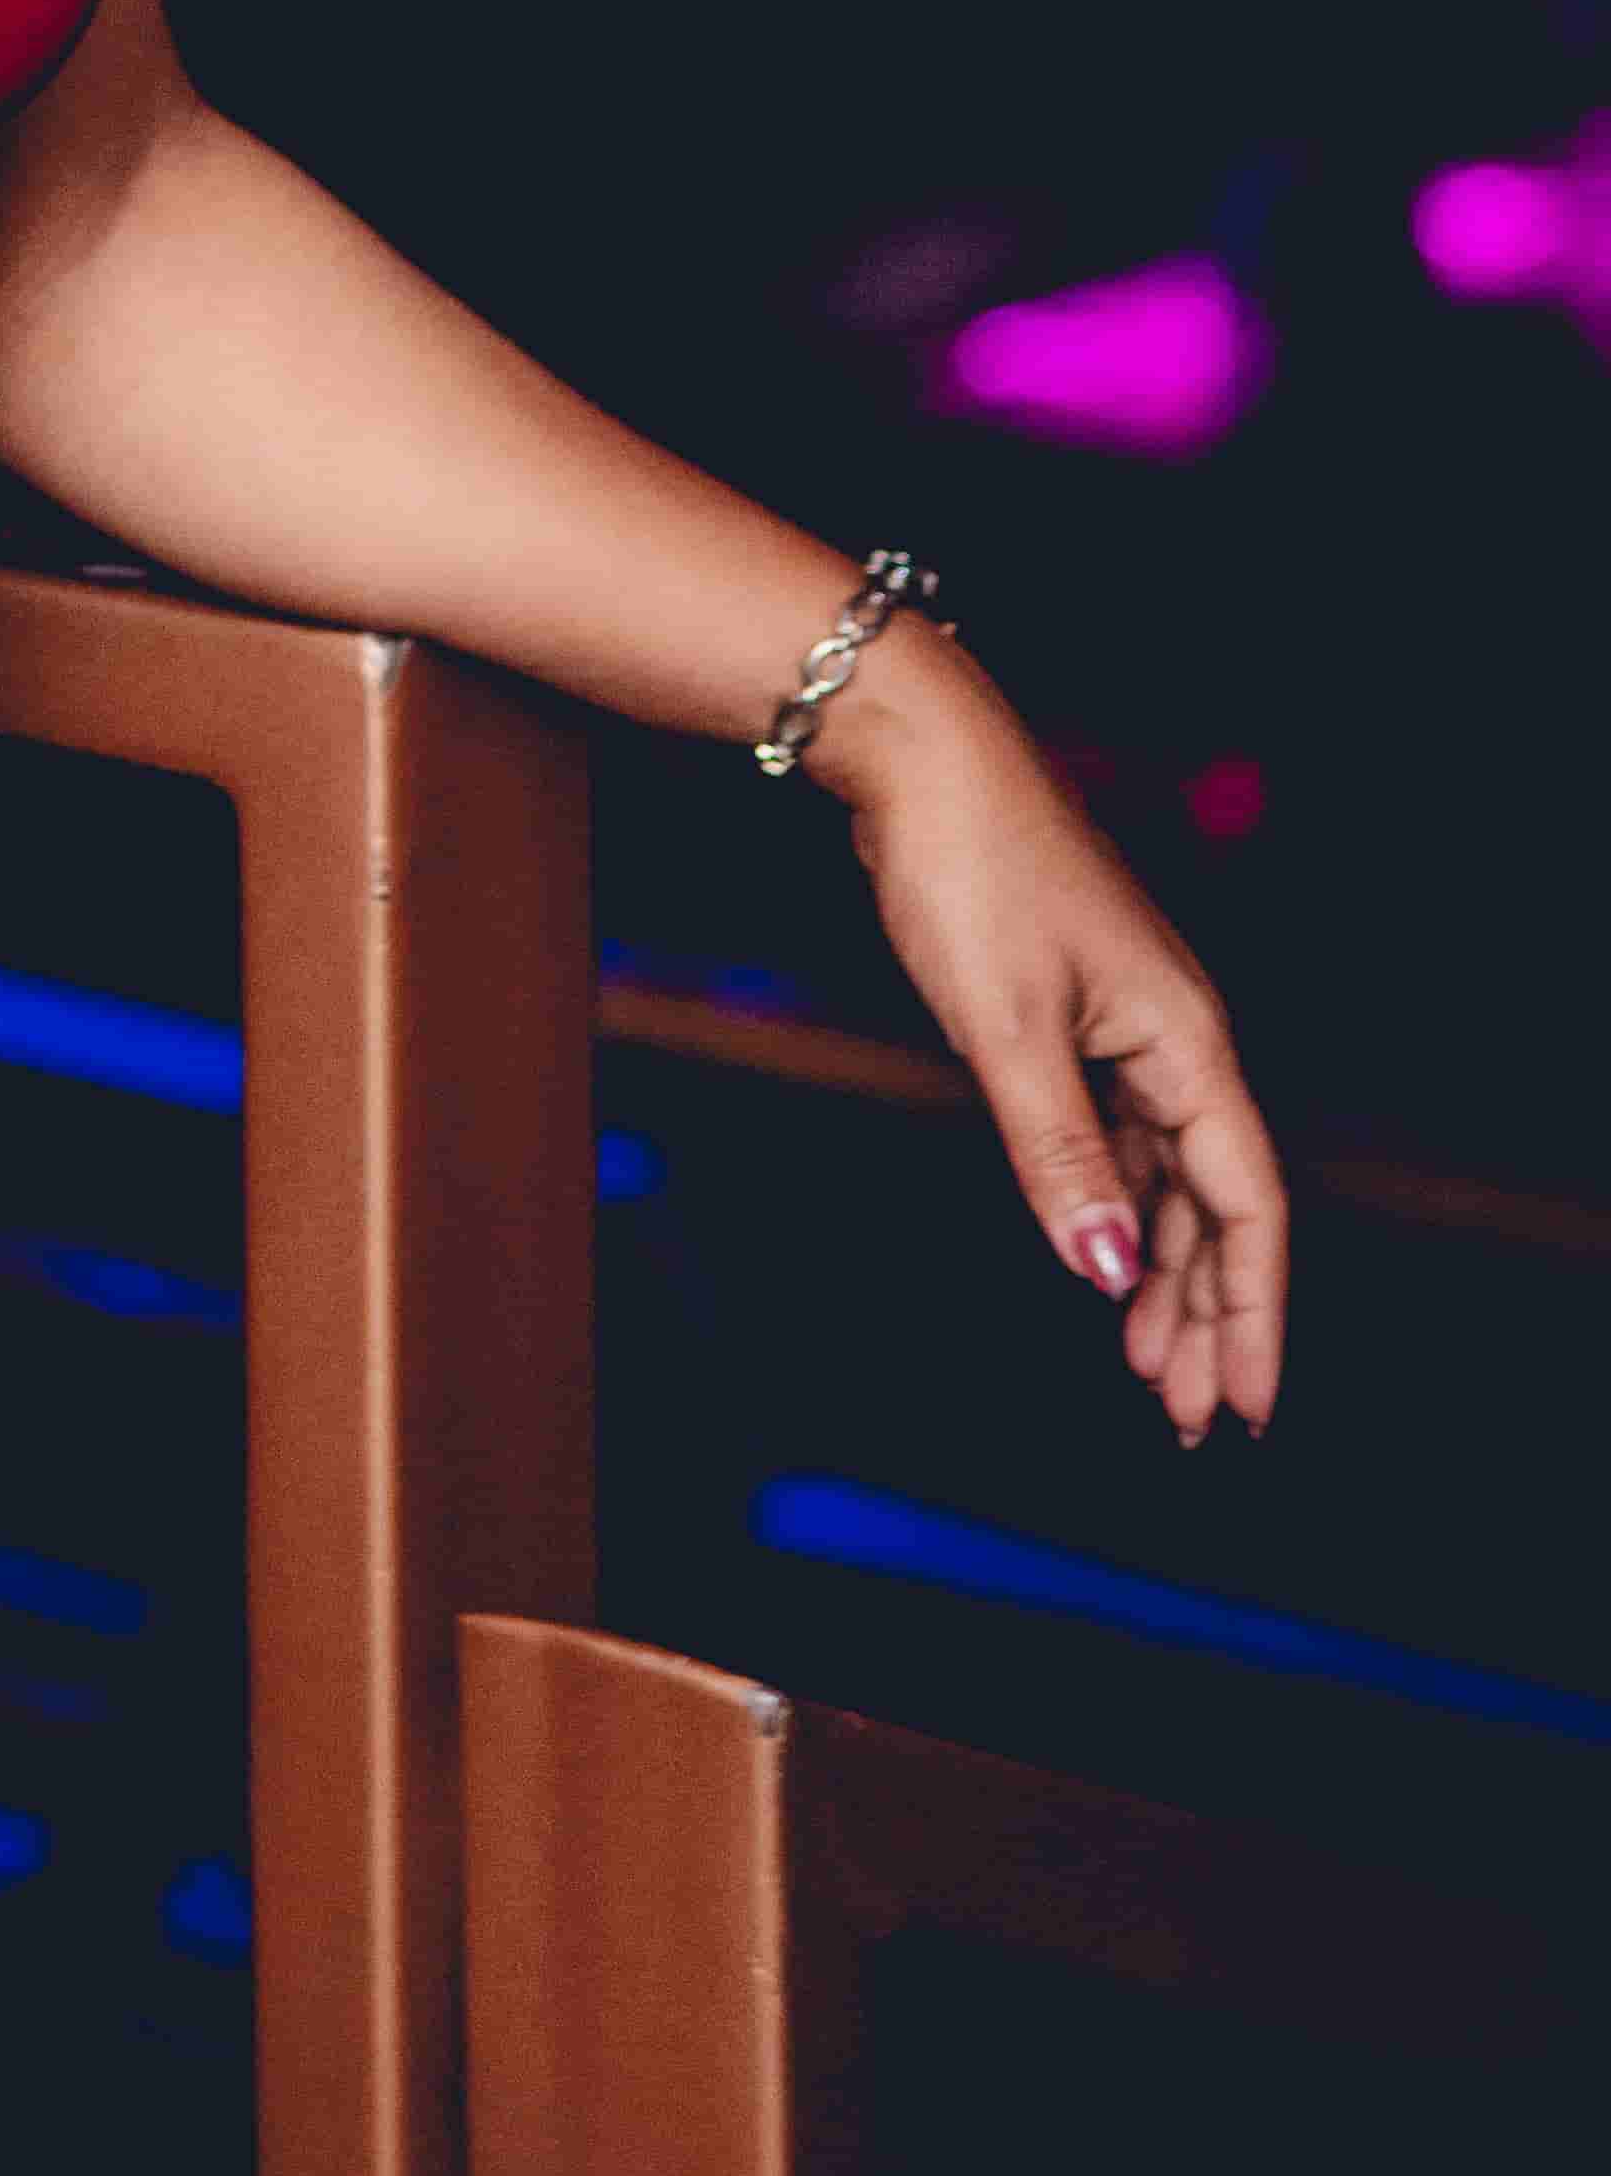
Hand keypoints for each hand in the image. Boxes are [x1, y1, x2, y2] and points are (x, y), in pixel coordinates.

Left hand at [822, 652, 1287, 1439]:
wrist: (921, 755)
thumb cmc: (968, 870)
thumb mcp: (1005, 1027)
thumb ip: (1057, 1154)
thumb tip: (1109, 1271)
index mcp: (1185, 1043)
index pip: (1247, 1207)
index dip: (1254, 1313)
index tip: (1246, 1406)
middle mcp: (1175, 1039)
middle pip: (1217, 1206)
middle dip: (1211, 1318)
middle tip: (1191, 1420)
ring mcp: (1128, 1025)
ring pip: (1167, 1177)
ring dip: (1164, 1272)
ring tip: (1149, 1367)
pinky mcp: (1076, 1013)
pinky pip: (1121, 1137)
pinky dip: (1117, 1206)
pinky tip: (1103, 1255)